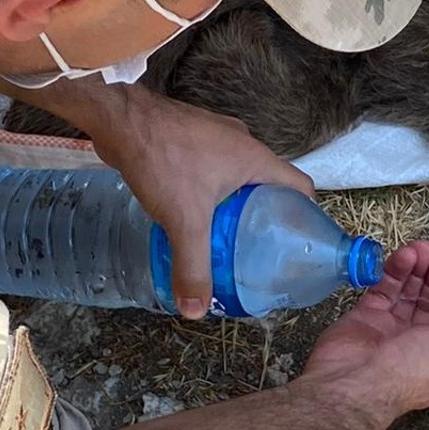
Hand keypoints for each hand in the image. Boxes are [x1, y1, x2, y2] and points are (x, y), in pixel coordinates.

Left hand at [90, 88, 314, 319]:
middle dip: (267, 215)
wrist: (121, 119)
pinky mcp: (192, 136)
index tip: (298, 242)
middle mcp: (242, 143)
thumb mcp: (184, 221)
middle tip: (260, 247)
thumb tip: (195, 311)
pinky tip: (192, 209)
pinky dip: (211, 189)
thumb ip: (193, 267)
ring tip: (226, 234)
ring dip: (237, 202)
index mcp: (256, 159)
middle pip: (270, 183)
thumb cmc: (163, 158)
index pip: (301, 186)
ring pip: (239, 175)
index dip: (306, 215)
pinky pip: (213, 166)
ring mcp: (216, 137)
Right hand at [301, 241, 428, 415]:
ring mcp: (392, 328)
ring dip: (419, 268)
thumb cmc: (412, 369)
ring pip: (410, 291)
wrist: (358, 379)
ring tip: (423, 249)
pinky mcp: (368, 314)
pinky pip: (385, 286)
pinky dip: (396, 269)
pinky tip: (406, 254)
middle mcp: (418, 343)